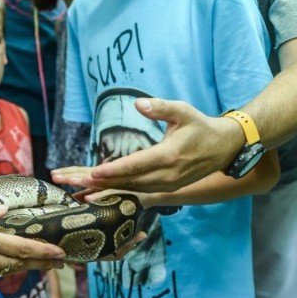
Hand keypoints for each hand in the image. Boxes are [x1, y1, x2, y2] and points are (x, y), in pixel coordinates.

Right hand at [0, 206, 64, 290]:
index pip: (21, 248)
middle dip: (43, 263)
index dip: (43, 252)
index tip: (61, 253)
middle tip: (62, 262)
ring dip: (28, 266)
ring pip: (9, 269)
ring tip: (44, 263)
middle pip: (21, 263)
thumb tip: (3, 211)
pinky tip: (13, 264)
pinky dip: (9, 268)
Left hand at [84, 98, 241, 193]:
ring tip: (80, 190)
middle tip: (73, 183)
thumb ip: (160, 107)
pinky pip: (138, 192)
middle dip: (99, 183)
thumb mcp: (183, 111)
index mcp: (169, 156)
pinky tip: (100, 194)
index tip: (92, 173)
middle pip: (128, 181)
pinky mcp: (167, 190)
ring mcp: (167, 185)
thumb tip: (138, 103)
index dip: (112, 170)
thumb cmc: (200, 126)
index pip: (135, 165)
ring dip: (105, 190)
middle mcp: (167, 175)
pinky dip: (118, 193)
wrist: (223, 148)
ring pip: (131, 190)